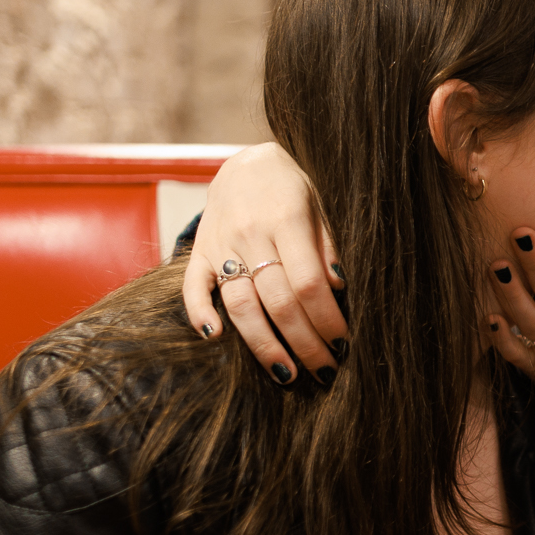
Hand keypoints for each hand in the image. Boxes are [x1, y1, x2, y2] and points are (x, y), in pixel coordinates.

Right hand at [181, 142, 348, 383]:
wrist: (246, 162)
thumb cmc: (292, 190)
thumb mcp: (318, 207)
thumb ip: (326, 247)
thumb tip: (338, 288)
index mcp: (287, 221)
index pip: (309, 283)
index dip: (327, 319)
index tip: (342, 343)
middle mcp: (251, 234)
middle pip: (278, 302)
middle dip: (304, 342)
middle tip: (323, 368)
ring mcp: (221, 244)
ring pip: (240, 304)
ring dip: (263, 345)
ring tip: (286, 372)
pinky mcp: (199, 251)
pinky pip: (192, 287)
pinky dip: (200, 313)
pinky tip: (214, 338)